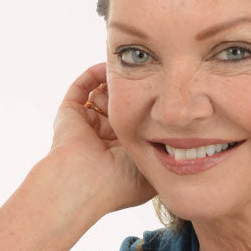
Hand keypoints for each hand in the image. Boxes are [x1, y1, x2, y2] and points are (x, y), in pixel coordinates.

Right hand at [46, 62, 155, 217]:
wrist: (86, 183)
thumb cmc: (121, 180)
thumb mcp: (152, 166)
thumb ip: (164, 149)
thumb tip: (181, 135)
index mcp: (121, 154)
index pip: (137, 125)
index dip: (149, 111)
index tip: (163, 98)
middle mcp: (102, 139)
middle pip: (120, 108)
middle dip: (132, 94)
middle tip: (147, 81)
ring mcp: (85, 126)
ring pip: (102, 96)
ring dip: (114, 86)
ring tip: (128, 77)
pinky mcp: (70, 114)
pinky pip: (82, 87)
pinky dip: (94, 74)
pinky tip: (108, 67)